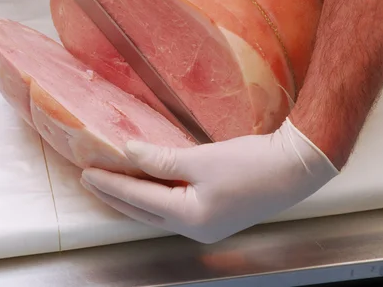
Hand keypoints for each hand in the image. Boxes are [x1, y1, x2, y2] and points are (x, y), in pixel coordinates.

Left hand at [80, 118, 338, 243]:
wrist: (296, 168)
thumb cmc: (252, 163)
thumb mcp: (202, 159)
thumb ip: (161, 159)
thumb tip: (129, 153)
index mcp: (190, 218)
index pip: (138, 200)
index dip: (111, 184)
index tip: (87, 172)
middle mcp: (195, 228)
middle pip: (144, 213)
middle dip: (115, 196)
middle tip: (91, 181)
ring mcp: (207, 225)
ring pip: (157, 213)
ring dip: (134, 199)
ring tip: (111, 186)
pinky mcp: (216, 216)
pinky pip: (173, 208)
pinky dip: (155, 197)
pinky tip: (148, 186)